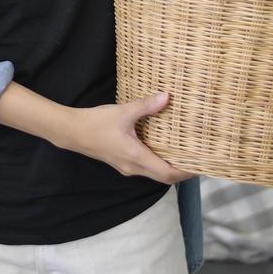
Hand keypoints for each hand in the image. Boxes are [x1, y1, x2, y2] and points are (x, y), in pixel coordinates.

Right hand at [60, 92, 198, 184]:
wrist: (70, 132)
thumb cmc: (95, 123)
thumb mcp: (123, 112)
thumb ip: (146, 106)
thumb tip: (167, 97)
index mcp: (136, 157)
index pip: (168, 173)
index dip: (186, 172)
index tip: (202, 166)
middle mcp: (133, 167)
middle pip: (163, 176)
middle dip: (182, 171)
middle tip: (198, 160)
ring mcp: (126, 166)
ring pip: (154, 172)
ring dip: (169, 166)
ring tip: (184, 153)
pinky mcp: (121, 161)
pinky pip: (145, 166)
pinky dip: (157, 161)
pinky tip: (161, 147)